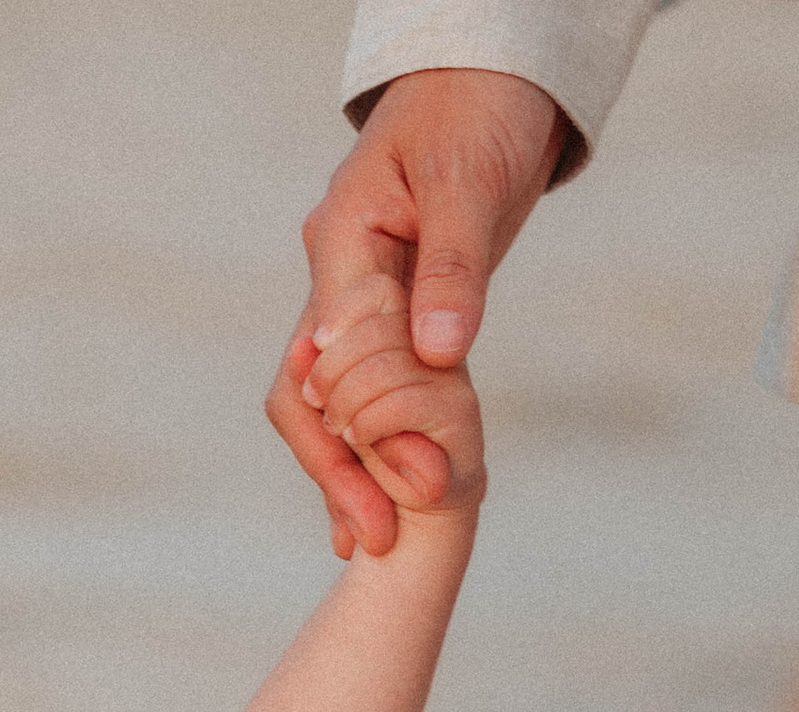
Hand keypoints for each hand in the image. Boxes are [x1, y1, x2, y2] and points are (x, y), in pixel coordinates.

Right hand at [265, 68, 560, 556]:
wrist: (489, 80)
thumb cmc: (478, 112)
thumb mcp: (472, 186)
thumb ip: (454, 272)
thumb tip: (439, 357)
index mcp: (341, 245)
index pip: (328, 358)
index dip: (358, 429)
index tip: (406, 483)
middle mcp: (333, 284)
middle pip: (308, 399)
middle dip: (338, 473)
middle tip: (372, 538)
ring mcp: (353, 307)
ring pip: (327, 408)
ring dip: (345, 475)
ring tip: (367, 544)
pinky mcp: (385, 320)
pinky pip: (365, 396)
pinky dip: (371, 450)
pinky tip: (379, 506)